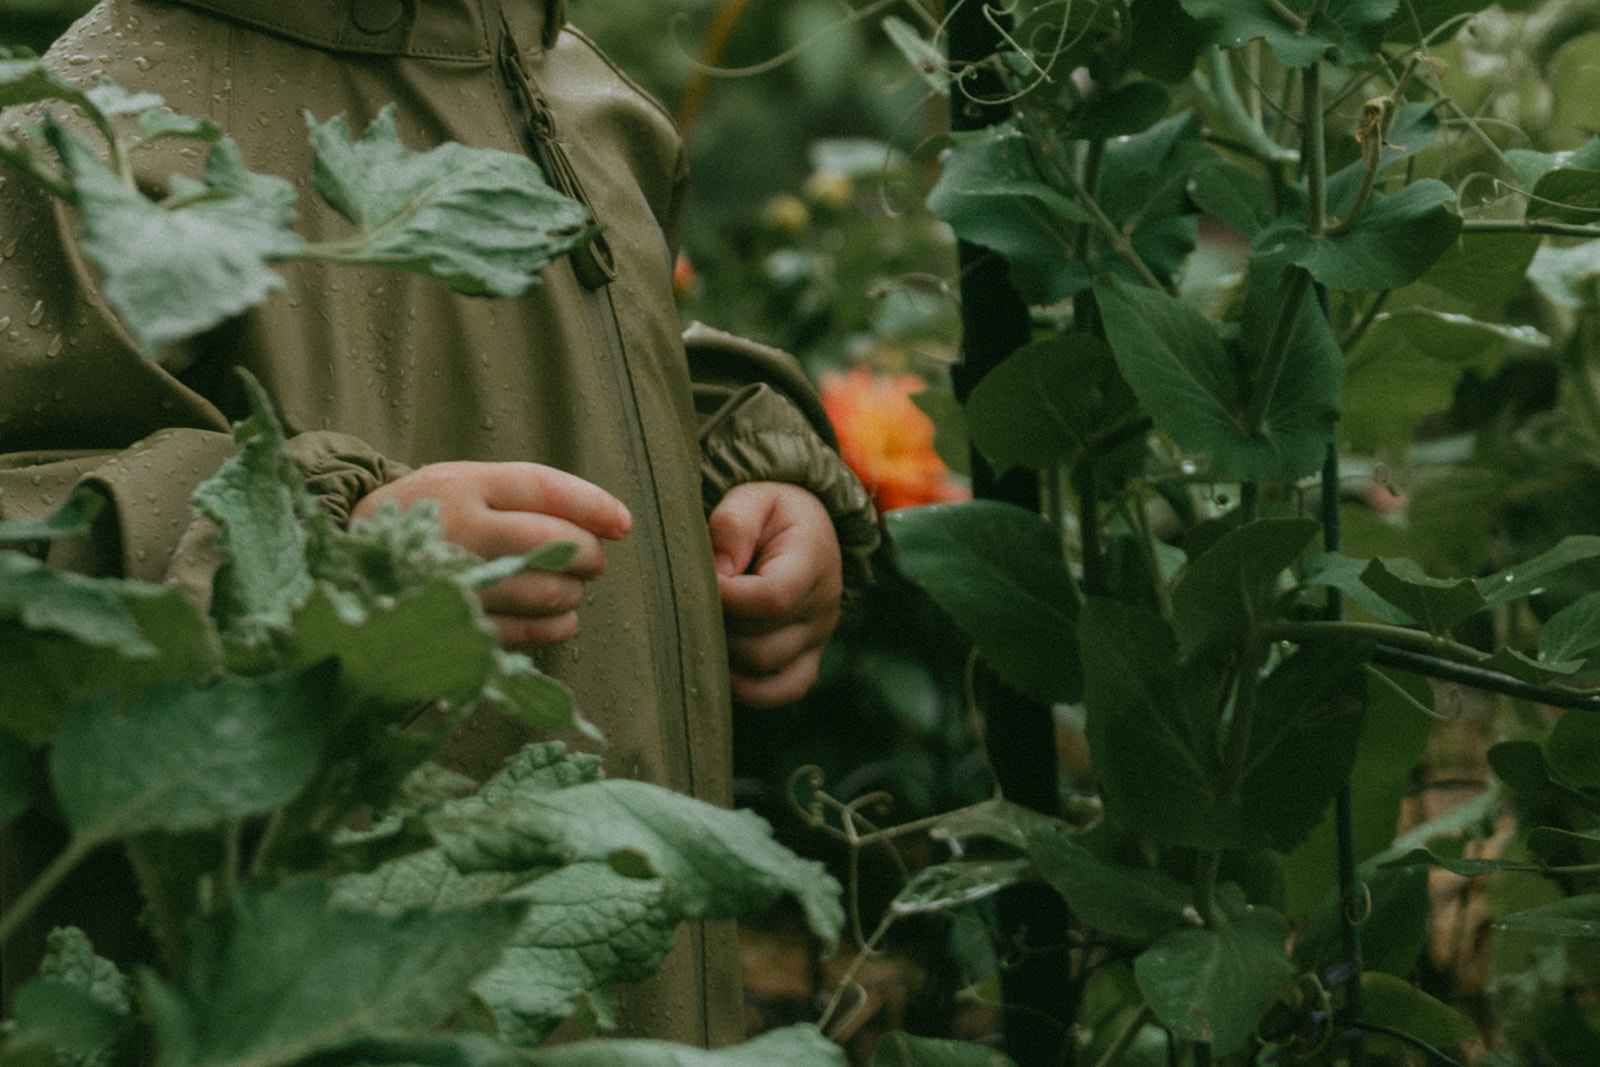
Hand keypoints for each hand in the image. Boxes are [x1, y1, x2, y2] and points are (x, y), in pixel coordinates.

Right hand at [352, 461, 630, 646]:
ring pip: (547, 591)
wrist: (345, 564)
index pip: (543, 488)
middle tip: (591, 560)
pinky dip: (557, 626)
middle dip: (588, 555)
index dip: (592, 505)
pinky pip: (528, 631)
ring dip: (573, 593)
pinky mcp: (455, 627)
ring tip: (569, 587)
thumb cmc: (425, 518)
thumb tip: (608, 524)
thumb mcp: (460, 484)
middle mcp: (458, 531)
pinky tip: (559, 618)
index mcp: (460, 485)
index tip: (624, 523)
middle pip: (554, 542)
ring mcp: (456, 582)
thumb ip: (524, 496)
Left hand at [708, 482, 842, 707]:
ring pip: (764, 667)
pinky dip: (747, 687)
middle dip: (720, 623)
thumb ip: (733, 524)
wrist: (806, 529)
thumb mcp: (752, 498)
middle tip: (695, 599)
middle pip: (763, 640)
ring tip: (706, 621)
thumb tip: (719, 572)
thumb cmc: (771, 514)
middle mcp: (823, 606)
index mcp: (813, 561)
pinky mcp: (809, 659)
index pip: (773, 598)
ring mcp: (818, 638)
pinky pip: (782, 691)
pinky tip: (722, 664)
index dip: (727, 597)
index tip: (700, 580)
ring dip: (726, 651)